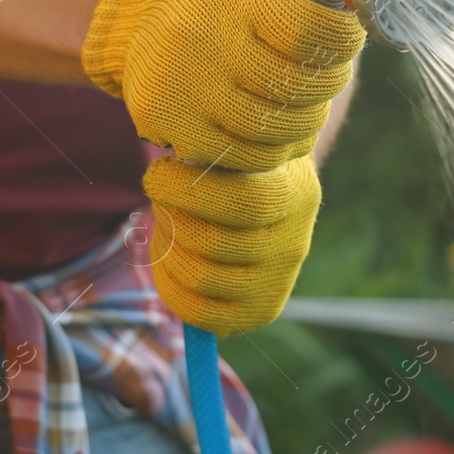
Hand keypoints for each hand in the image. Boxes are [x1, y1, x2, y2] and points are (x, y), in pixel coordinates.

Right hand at [82, 0, 363, 171]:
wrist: (140, 17)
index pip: (312, 31)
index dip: (344, 41)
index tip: (347, 37)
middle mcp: (201, 33)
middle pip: (297, 86)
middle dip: (328, 82)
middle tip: (329, 72)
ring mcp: (183, 83)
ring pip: (275, 128)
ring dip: (306, 120)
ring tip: (307, 102)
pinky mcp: (170, 123)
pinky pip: (245, 155)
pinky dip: (272, 149)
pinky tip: (277, 128)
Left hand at [144, 154, 319, 332]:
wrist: (277, 195)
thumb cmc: (243, 160)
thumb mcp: (241, 141)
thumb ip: (217, 143)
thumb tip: (176, 152)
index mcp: (295, 191)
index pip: (241, 200)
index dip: (186, 190)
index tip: (158, 173)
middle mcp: (294, 241)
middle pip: (211, 243)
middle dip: (170, 218)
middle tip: (160, 197)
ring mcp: (278, 280)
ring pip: (199, 276)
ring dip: (167, 247)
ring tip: (166, 222)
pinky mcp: (261, 310)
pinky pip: (199, 312)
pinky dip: (169, 284)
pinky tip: (167, 257)